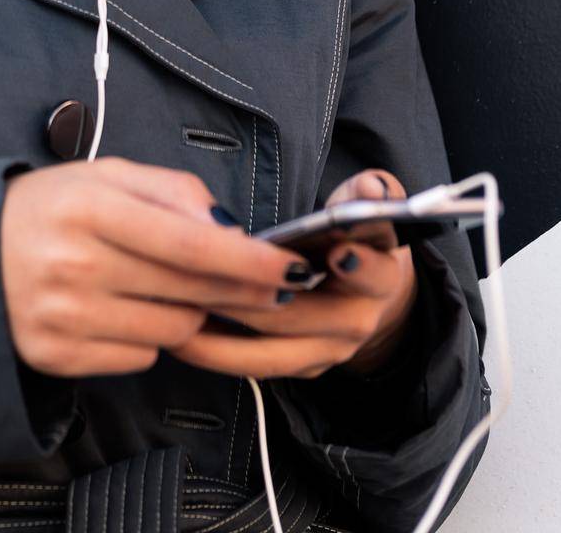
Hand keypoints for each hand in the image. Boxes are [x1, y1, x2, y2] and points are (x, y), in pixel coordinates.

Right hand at [0, 156, 328, 379]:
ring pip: (172, 328)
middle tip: (264, 283)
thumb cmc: (50, 209)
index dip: (248, 260)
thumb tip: (231, 228)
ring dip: (188, 310)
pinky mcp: (57, 357)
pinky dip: (147, 335)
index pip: (189, 243)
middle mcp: (74, 264)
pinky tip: (122, 308)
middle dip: (237, 288)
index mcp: (89, 207)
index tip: (290, 267)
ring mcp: (64, 316)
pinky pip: (139, 355)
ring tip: (160, 285)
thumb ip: (172, 191)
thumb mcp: (105, 176)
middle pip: (189, 290)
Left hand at [164, 168, 419, 379]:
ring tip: (180, 311)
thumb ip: (371, 191)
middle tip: (205, 279)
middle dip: (252, 299)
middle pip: (303, 316)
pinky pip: (257, 367)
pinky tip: (183, 334)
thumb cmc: (354, 236)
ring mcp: (328, 351)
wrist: (364, 289)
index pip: (374, 272)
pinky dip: (218, 353)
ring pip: (272, 353)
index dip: (358, 264)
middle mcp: (358, 321)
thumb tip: (372, 193)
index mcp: (379, 276)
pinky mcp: (302, 368)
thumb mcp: (365, 207)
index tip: (337, 253)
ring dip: (222, 337)